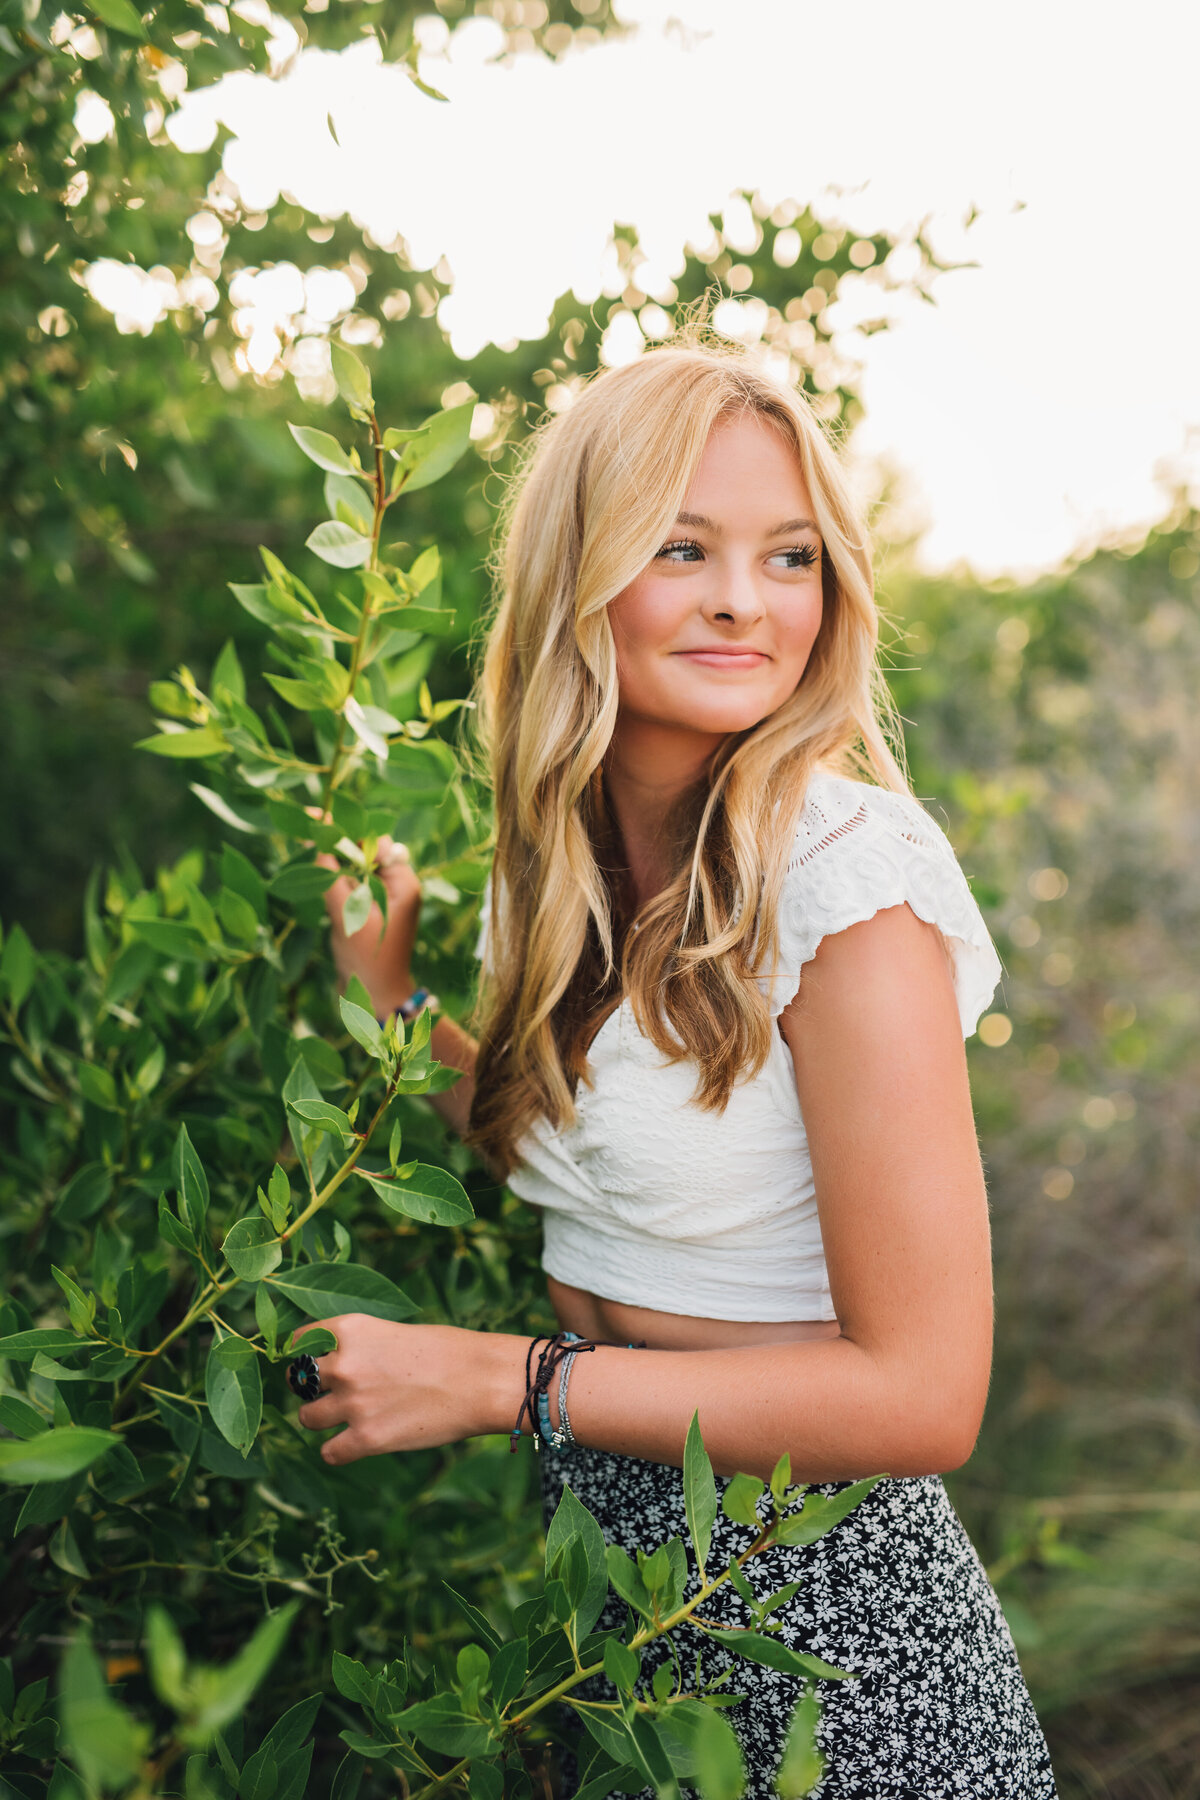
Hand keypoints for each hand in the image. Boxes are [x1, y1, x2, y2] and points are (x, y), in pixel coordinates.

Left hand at [290, 1314, 524, 1464]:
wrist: (481, 1380)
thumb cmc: (448, 1351)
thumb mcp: (394, 1331)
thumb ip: (359, 1345)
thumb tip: (333, 1362)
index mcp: (350, 1329)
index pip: (298, 1342)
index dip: (303, 1356)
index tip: (313, 1366)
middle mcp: (344, 1363)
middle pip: (298, 1381)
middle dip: (312, 1389)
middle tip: (335, 1393)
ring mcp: (352, 1402)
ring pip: (307, 1418)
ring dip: (323, 1419)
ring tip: (349, 1418)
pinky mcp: (366, 1438)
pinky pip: (329, 1452)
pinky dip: (339, 1450)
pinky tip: (356, 1444)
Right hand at [316, 829, 421, 1018]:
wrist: (377, 998)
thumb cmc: (366, 959)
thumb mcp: (346, 916)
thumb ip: (332, 879)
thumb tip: (320, 844)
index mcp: (404, 883)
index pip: (376, 844)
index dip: (348, 830)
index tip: (319, 818)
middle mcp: (399, 887)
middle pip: (367, 852)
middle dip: (340, 844)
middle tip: (310, 830)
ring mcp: (387, 900)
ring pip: (358, 868)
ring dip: (337, 862)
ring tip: (313, 854)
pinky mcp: (373, 911)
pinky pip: (355, 885)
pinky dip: (338, 880)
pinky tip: (320, 877)